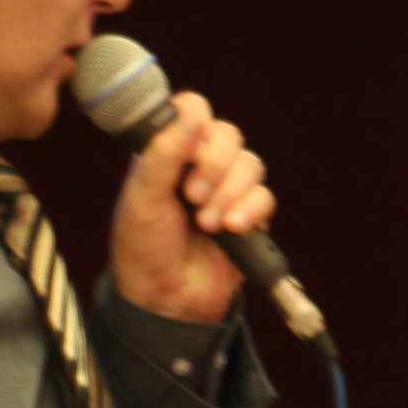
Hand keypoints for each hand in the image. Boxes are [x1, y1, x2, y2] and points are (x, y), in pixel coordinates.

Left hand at [109, 90, 277, 324]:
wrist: (167, 298)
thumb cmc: (143, 247)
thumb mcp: (142, 196)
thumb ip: (162, 152)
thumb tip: (190, 114)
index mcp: (166, 151)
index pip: (191, 109)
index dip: (195, 119)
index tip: (186, 146)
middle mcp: (199, 164)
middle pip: (228, 134)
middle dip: (214, 164)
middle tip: (191, 195)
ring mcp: (227, 189)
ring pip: (250, 164)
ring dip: (229, 192)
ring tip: (207, 223)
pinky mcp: (251, 215)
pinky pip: (265, 196)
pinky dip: (249, 210)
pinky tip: (230, 229)